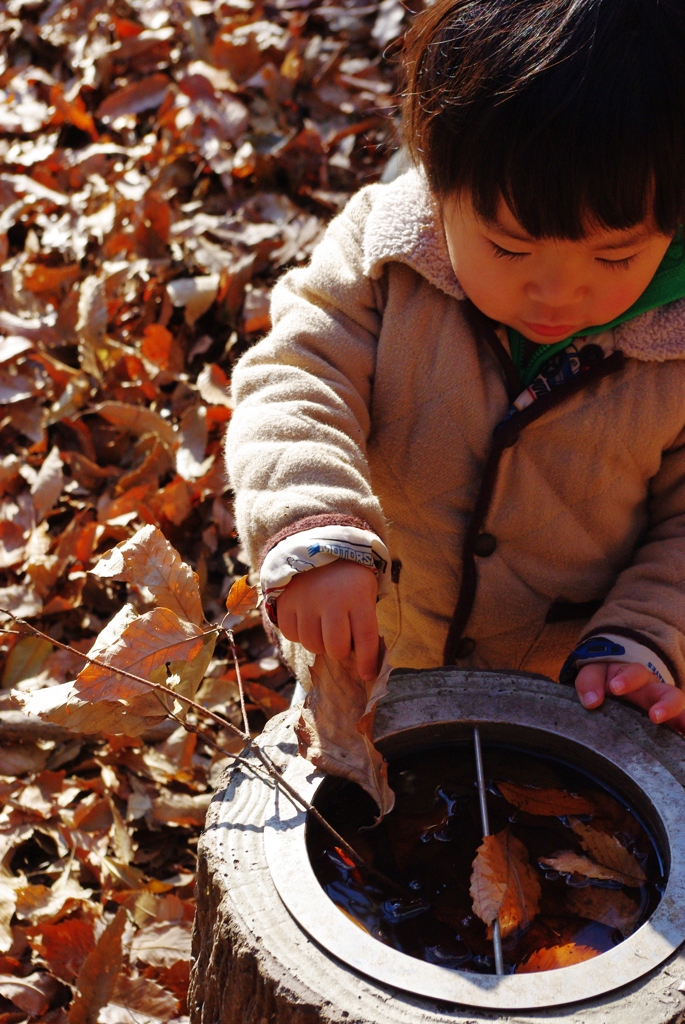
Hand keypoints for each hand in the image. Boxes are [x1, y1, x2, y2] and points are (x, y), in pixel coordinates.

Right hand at [277, 559, 378, 680]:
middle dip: (340, 651)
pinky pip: (291, 634)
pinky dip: (299, 634)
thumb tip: (363, 664)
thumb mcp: (364, 594)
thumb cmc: (348, 579)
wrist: (318, 546)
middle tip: (341, 641)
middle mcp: (332, 600)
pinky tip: (307, 621)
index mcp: (358, 597)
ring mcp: (306, 600)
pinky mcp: (286, 601)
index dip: (367, 662)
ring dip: (319, 643)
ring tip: (323, 628)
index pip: (365, 638)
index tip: (368, 675)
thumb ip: (364, 624)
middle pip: (335, 647)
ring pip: (312, 644)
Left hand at [575, 661, 684, 732]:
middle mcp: (654, 691)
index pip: (636, 673)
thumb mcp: (593, 673)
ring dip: (683, 721)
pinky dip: (682, 736)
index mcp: (635, 676)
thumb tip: (591, 702)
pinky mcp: (666, 724)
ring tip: (684, 731)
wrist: (613, 685)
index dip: (627, 680)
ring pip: (680, 712)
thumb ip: (589, 682)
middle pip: (669, 694)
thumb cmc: (604, 679)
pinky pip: (678, 729)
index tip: (614, 687)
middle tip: (655, 715)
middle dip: (666, 704)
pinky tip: (682, 750)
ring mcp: (664, 709)